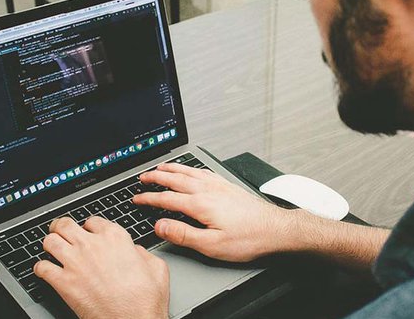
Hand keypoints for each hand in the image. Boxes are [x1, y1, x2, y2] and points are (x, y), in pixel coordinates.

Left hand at [34, 217, 168, 318]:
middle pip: (65, 225)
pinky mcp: (63, 283)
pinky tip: (44, 271)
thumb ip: (141, 252)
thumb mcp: (156, 266)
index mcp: (115, 237)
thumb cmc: (146, 299)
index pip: (92, 221)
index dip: (89, 227)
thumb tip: (134, 251)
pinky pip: (41, 268)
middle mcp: (92, 245)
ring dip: (49, 244)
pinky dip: (40, 269)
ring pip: (49, 241)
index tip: (87, 233)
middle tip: (60, 233)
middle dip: (61, 228)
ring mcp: (75, 262)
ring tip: (51, 250)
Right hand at [133, 163, 288, 262]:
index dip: (148, 198)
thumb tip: (160, 227)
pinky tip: (190, 170)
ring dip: (172, 169)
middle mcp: (208, 190)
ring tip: (160, 167)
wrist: (276, 229)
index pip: (166, 198)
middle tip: (142, 177)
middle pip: (175, 179)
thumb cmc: (248, 238)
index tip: (136, 198)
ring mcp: (219, 186)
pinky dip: (191, 168)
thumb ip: (183, 235)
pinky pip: (203, 171)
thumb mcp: (212, 245)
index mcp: (201, 204)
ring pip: (189, 172)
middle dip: (156, 177)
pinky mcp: (228, 186)